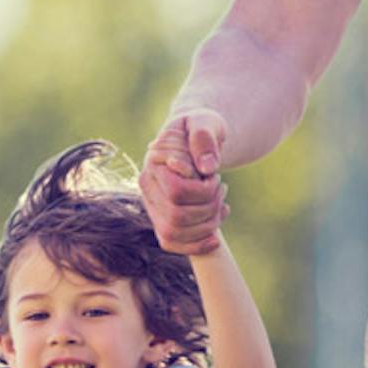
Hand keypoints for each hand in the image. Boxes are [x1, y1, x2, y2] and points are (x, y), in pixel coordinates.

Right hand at [144, 109, 228, 255]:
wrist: (196, 140)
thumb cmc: (200, 128)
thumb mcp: (205, 122)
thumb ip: (203, 137)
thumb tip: (206, 168)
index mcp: (154, 164)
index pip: (177, 191)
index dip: (203, 189)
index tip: (213, 174)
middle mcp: (148, 188)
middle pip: (177, 216)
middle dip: (208, 207)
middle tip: (220, 189)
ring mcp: (153, 206)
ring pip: (175, 232)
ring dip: (207, 224)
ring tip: (220, 203)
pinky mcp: (162, 219)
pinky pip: (171, 244)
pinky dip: (196, 245)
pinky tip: (215, 237)